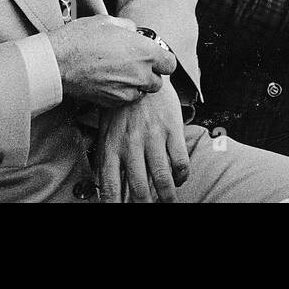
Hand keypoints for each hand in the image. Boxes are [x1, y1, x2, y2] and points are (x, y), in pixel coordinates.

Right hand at [46, 15, 176, 107]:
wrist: (57, 62)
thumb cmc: (81, 37)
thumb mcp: (109, 21)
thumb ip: (129, 27)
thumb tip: (134, 32)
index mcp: (146, 52)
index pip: (170, 64)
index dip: (163, 59)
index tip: (154, 56)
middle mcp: (140, 74)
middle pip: (158, 82)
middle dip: (150, 74)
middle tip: (135, 64)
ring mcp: (127, 91)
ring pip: (141, 92)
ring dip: (136, 85)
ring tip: (120, 73)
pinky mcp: (112, 101)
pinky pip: (125, 99)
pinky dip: (121, 93)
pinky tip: (109, 81)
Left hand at [95, 85, 188, 202]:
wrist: (140, 75)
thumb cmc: (121, 109)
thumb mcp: (106, 134)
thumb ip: (108, 161)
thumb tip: (107, 192)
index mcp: (111, 147)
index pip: (110, 187)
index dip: (115, 205)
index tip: (122, 212)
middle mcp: (131, 144)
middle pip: (138, 188)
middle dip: (144, 205)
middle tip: (149, 209)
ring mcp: (153, 136)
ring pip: (162, 178)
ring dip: (167, 197)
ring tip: (169, 202)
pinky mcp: (172, 128)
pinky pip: (180, 161)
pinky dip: (181, 176)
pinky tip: (179, 178)